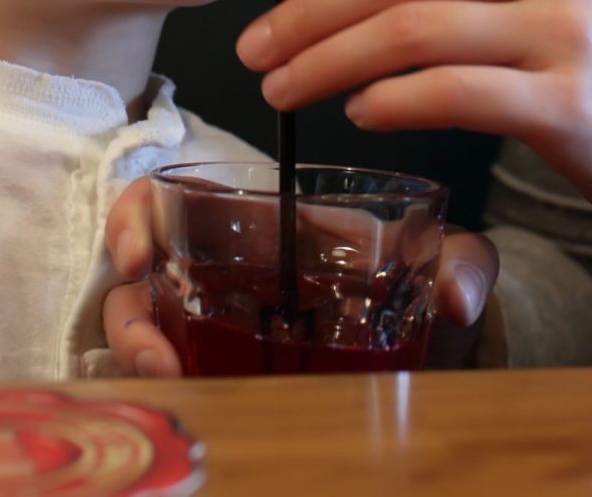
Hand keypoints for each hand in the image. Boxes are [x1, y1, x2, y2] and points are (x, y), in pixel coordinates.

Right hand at [99, 176, 500, 376]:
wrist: (443, 346)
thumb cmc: (428, 284)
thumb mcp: (450, 260)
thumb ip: (463, 264)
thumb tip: (455, 296)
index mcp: (266, 222)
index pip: (176, 197)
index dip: (137, 216)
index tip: (138, 256)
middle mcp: (229, 266)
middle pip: (142, 270)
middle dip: (128, 308)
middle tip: (152, 349)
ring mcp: (220, 320)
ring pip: (145, 323)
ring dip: (141, 351)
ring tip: (170, 376)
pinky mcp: (225, 368)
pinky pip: (174, 367)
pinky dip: (164, 379)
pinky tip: (188, 394)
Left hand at [228, 0, 591, 239]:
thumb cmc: (586, 71)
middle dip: (306, 8)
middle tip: (252, 46)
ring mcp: (565, 27)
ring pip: (412, 29)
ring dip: (329, 59)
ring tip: (282, 87)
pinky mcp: (569, 101)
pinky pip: (454, 92)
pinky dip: (393, 101)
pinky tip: (358, 113)